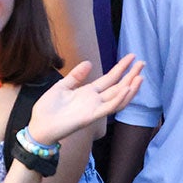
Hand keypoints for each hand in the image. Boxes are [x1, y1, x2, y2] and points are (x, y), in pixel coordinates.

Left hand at [26, 55, 143, 144]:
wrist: (39, 126)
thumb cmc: (48, 109)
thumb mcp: (62, 87)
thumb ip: (76, 76)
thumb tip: (90, 63)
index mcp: (88, 92)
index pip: (110, 78)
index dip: (121, 68)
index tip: (131, 57)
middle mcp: (95, 100)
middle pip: (118, 87)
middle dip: (131, 76)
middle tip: (142, 63)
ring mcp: (95, 109)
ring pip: (118, 98)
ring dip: (130, 88)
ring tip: (140, 76)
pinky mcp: (91, 117)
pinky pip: (109, 108)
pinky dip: (119, 99)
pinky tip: (127, 89)